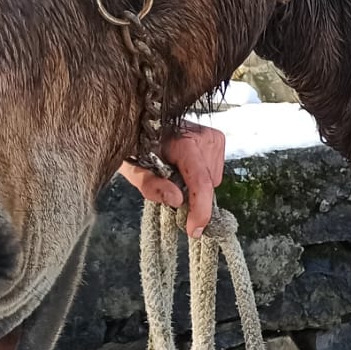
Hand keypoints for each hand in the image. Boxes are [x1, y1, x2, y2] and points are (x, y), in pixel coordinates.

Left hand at [118, 122, 226, 236]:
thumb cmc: (135, 143)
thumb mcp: (132, 167)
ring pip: (213, 180)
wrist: (143, 119)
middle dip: (190, 193)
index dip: (200, 210)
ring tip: (175, 167)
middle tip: (168, 181)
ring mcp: (214, 136)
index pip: (201, 182)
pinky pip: (214, 172)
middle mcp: (204, 137)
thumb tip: (177, 201)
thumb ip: (151, 185)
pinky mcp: (218, 138)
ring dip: (195, 183)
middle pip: (207, 185)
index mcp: (182, 142)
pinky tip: (185, 163)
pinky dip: (200, 174)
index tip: (194, 230)